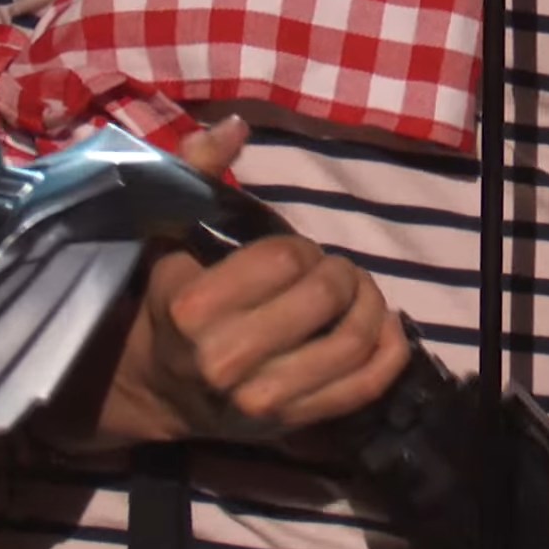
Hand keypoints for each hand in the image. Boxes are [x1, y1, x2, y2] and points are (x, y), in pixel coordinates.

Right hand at [96, 119, 412, 442]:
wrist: (157, 389)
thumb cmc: (167, 304)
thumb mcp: (169, 236)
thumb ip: (196, 173)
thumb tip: (237, 125)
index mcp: (194, 309)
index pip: (285, 259)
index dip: (301, 247)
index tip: (292, 254)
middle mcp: (227, 360)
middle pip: (325, 295)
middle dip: (339, 272)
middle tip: (330, 272)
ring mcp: (264, 399)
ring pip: (355, 339)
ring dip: (371, 304)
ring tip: (358, 293)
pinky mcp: (294, 424)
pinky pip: (366, 385)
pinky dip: (391, 350)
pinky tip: (385, 326)